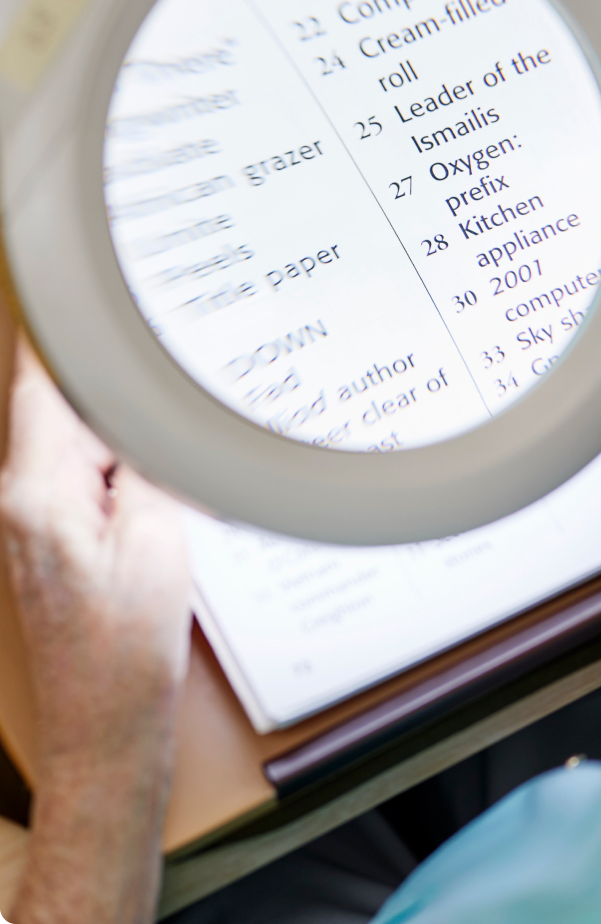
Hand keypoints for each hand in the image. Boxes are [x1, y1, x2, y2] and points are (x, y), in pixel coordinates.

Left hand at [0, 341, 191, 923]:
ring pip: (71, 447)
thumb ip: (146, 464)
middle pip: (58, 413)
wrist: (105, 722)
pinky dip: (112, 471)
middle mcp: (19, 504)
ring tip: (163, 449)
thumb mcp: (158, 539)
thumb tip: (145, 419)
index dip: (61, 337)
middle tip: (160, 376)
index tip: (74, 295)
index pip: (41, 389)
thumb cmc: (127, 647)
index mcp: (37, 495)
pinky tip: (150, 486)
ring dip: (115, 436)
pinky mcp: (47, 543)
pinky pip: (78, 482)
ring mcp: (29, 526)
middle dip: (109, 391)